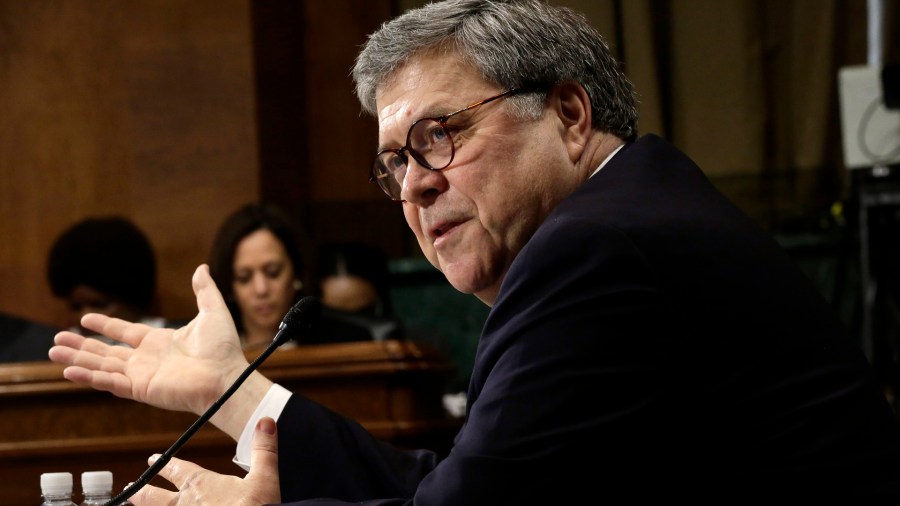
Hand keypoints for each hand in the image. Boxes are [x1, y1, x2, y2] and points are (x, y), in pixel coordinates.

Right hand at [48, 264, 253, 419]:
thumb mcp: (212, 312)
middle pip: (105, 352)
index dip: (105, 326)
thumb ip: (204, 290)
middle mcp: (147, 360)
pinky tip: (69, 371)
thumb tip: (201, 267)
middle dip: (81, 345)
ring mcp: (141, 375)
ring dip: (77, 359)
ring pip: (101, 366)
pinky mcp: (140, 389)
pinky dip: (89, 377)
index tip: (85, 318)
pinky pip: (109, 383)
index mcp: (160, 342)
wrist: (226, 377)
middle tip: (57, 339)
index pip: (125, 333)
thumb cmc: (223, 349)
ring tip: (54, 352)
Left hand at [130, 417, 281, 504]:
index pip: (177, 470)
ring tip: (131, 505)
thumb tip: (266, 421)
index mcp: (201, 484)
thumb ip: (263, 450)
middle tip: (130, 488)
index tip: (152, 459)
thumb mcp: (265, 479)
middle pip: (154, 496)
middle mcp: (184, 504)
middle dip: (142, 490)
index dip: (165, 465)